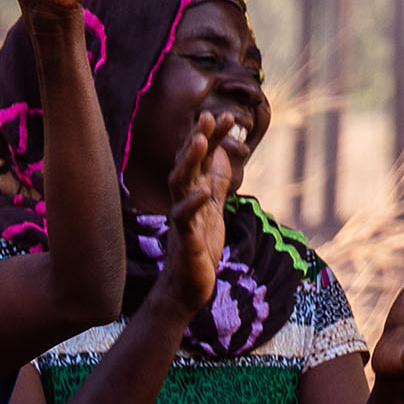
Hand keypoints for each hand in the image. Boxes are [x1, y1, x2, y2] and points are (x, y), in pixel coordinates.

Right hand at [153, 112, 233, 313]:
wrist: (186, 287)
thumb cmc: (199, 247)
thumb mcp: (214, 208)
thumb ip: (217, 180)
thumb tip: (223, 152)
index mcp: (191, 194)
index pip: (199, 160)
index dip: (210, 138)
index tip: (224, 116)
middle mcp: (183, 202)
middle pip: (185, 165)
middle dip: (195, 140)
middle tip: (207, 117)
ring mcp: (182, 220)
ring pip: (179, 185)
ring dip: (188, 162)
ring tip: (199, 141)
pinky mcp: (186, 241)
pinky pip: (184, 219)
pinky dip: (193, 204)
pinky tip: (205, 191)